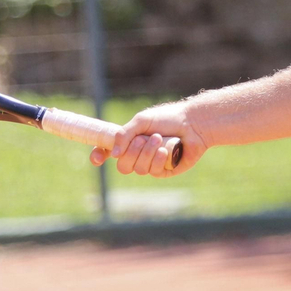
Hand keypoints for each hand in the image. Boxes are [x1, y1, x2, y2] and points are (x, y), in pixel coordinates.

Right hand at [89, 99, 211, 176]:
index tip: (97, 159)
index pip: (107, 152)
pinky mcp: (164, 171)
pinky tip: (165, 151)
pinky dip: (157, 160)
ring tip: (159, 139)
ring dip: (147, 153)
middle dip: (133, 152)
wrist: (193, 123)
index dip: (98, 156)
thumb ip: (124, 134)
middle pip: (122, 166)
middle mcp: (137, 154)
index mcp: (128, 141)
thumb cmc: (168, 118)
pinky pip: (153, 172)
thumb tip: (112, 154)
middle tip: (146, 138)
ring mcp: (150, 164)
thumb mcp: (142, 121)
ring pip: (138, 169)